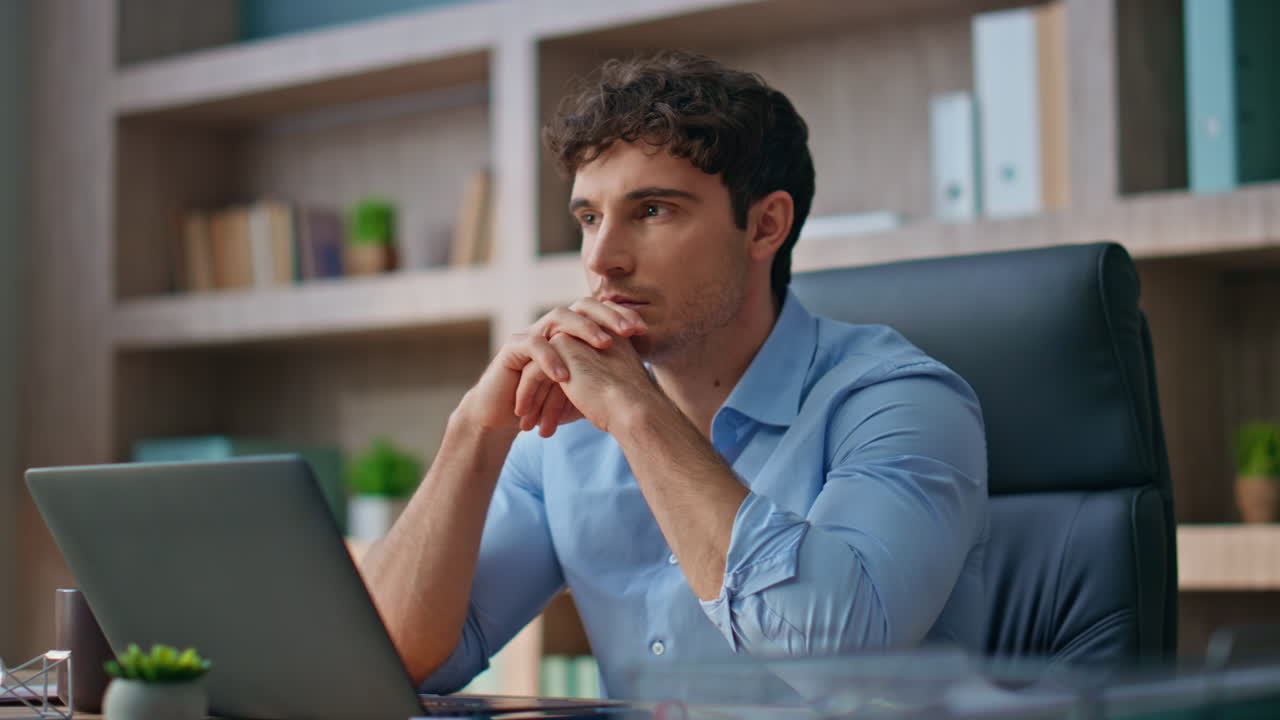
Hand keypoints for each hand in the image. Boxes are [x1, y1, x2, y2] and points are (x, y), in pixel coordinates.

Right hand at [459, 299, 645, 434]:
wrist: (507, 417)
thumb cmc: (546, 404)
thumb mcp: (581, 391)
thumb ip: (602, 378)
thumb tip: (642, 380)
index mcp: (570, 333)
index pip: (598, 314)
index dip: (620, 317)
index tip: (644, 330)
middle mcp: (551, 327)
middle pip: (581, 306)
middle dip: (607, 316)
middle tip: (629, 330)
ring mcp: (532, 334)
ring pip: (558, 317)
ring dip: (583, 329)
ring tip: (605, 344)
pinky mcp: (512, 348)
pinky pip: (533, 345)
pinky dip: (550, 358)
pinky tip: (565, 375)